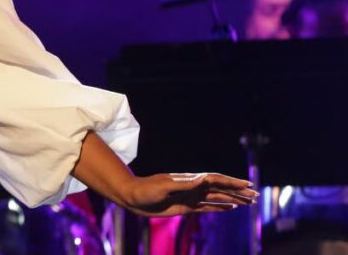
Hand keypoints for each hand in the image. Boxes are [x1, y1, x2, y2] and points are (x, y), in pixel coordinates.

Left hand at [124, 172, 257, 216]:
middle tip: (255, 195)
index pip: (216, 180)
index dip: (232, 182)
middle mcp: (193, 187)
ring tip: (249, 202)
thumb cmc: (146, 189)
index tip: (247, 185)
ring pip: (217, 198)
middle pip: (220, 189)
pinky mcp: (186, 206)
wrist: (133, 196)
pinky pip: (208, 207)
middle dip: (238, 191)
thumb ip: (185, 183)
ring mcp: (191, 196)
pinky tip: (231, 208)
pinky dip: (221, 207)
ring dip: (233, 199)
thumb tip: (204, 179)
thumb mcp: (165, 185)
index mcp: (190, 180)